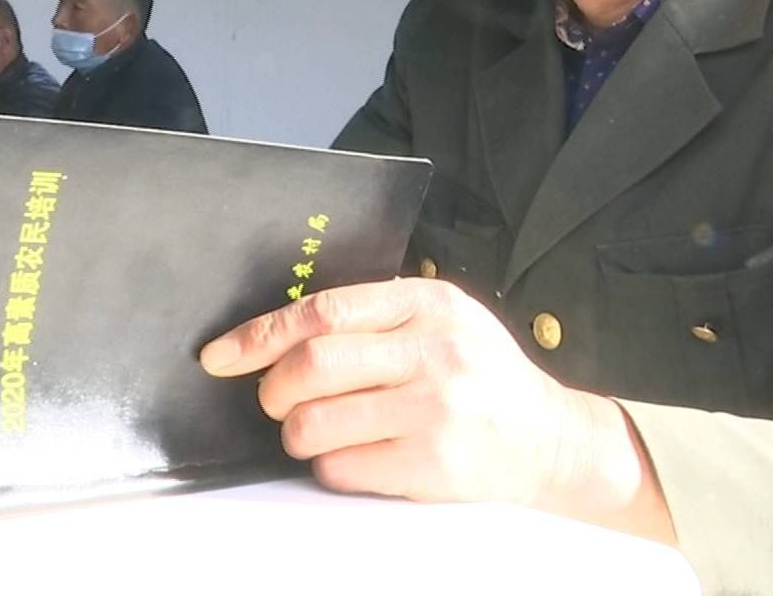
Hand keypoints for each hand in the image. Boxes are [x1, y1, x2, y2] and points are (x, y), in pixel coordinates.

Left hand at [199, 278, 674, 541]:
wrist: (550, 439)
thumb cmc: (483, 376)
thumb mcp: (445, 320)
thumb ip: (379, 315)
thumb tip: (283, 332)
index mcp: (428, 303)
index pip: (323, 311)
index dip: (260, 334)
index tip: (221, 355)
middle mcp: (433, 351)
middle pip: (311, 366)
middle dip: (272, 390)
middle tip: (274, 401)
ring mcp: (434, 410)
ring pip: (315, 423)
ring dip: (298, 433)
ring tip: (320, 430)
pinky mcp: (431, 464)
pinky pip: (340, 468)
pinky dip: (330, 465)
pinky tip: (357, 455)